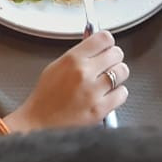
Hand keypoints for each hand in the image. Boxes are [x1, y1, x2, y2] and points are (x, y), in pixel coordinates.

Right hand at [2, 30, 127, 131]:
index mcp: (72, 59)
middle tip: (107, 65)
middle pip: (116, 53)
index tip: (106, 48)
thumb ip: (78, 55)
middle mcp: (84, 73)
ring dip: (117, 75)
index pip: (104, 38)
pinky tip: (107, 95)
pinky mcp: (99, 110)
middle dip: (113, 58)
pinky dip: (117, 93)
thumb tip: (96, 46)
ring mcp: (93, 92)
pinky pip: (122, 93)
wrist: (38, 124)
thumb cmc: (46, 97)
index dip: (107, 43)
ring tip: (107, 81)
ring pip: (122, 72)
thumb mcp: (56, 67)